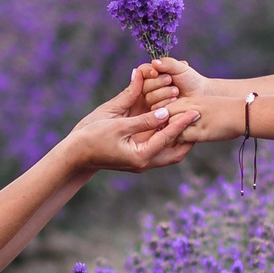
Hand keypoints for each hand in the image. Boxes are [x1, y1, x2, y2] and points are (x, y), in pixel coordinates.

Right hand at [68, 74, 198, 173]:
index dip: (182, 122)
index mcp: (141, 156)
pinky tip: (170, 125)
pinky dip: (167, 138)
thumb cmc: (92, 137)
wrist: (75, 155)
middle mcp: (144, 163)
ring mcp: (141, 163)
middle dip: (188, 136)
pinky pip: (159, 150)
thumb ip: (142, 119)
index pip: (168, 137)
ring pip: (169, 153)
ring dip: (179, 138)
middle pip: (176, 152)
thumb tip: (164, 111)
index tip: (195, 110)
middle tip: (198, 118)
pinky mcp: (137, 159)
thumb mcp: (117, 124)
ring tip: (189, 122)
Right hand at [136, 56, 207, 113]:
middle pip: (144, 86)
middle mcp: (150, 87)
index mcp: (153, 74)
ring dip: (164, 93)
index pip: (142, 71)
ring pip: (149, 97)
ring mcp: (153, 100)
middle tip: (170, 80)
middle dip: (158, 82)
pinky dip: (166, 103)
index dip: (147, 72)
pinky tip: (175, 101)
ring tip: (176, 91)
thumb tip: (154, 63)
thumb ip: (167, 63)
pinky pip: (155, 108)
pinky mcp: (157, 112)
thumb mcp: (180, 67)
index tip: (155, 73)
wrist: (200, 94)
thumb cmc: (190, 79)